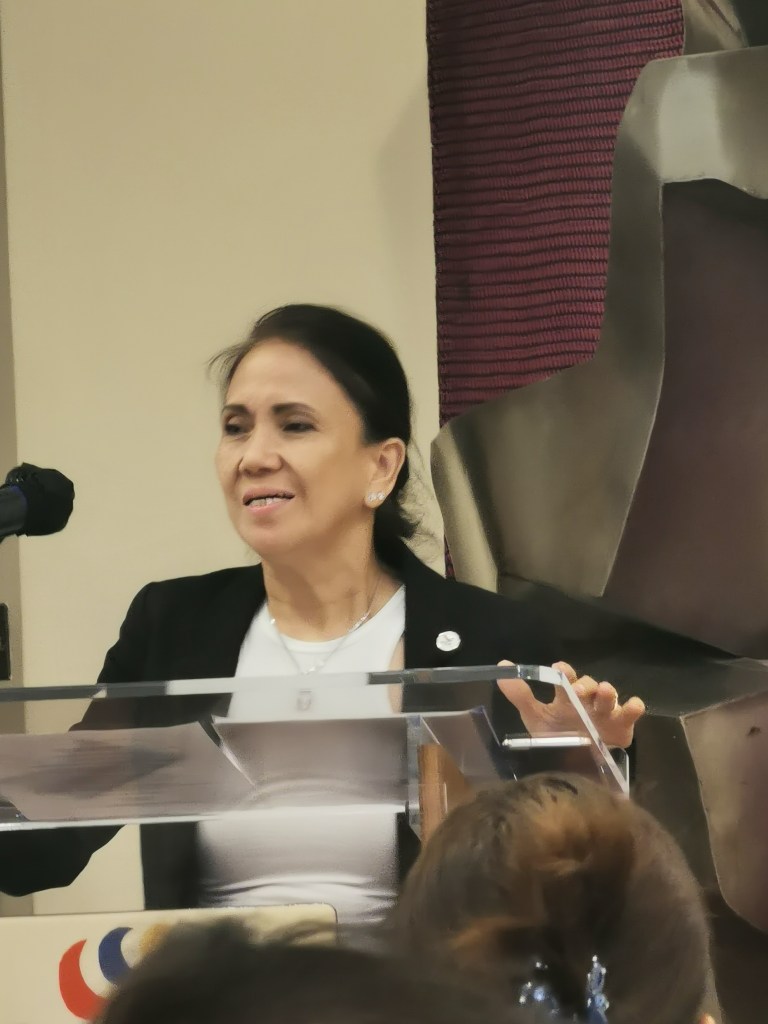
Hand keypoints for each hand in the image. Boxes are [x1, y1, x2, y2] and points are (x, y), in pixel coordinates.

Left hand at [496, 660, 644, 748]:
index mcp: (567, 696)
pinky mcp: (623, 726)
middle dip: (586, 685)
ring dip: (608, 691)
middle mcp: (587, 700)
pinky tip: (632, 707)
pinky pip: (632, 713)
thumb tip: (501, 666)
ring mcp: (606, 712)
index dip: (564, 672)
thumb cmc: (555, 736)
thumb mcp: (535, 716)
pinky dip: (634, 707)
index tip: (560, 671)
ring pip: (610, 695)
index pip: (566, 678)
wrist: (574, 769)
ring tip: (604, 693)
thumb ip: (519, 694)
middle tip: (579, 691)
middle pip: (590, 684)